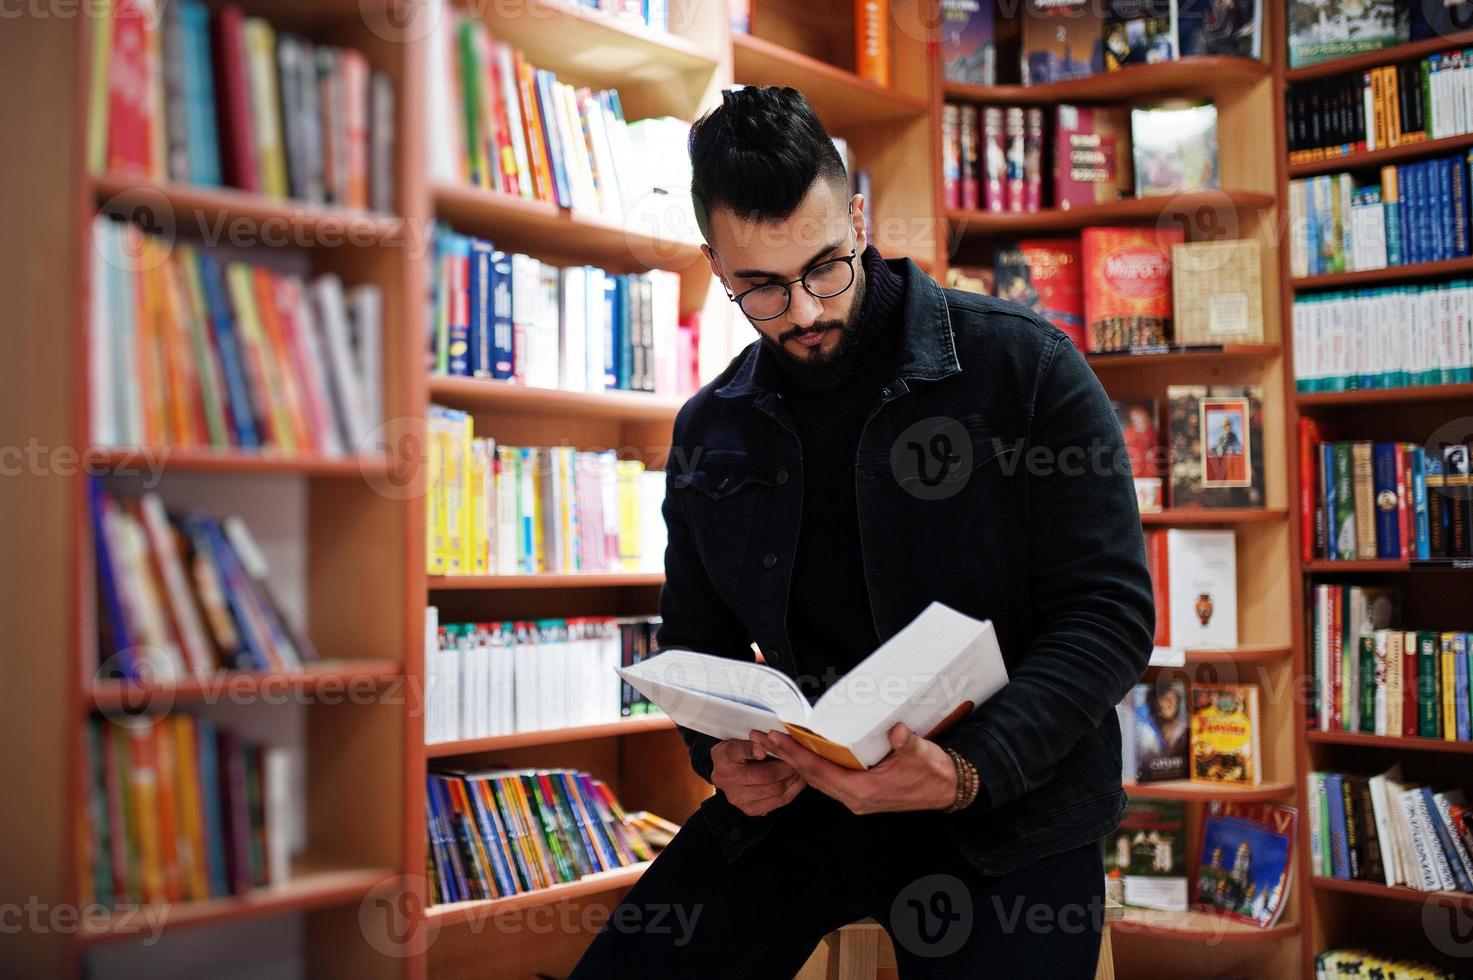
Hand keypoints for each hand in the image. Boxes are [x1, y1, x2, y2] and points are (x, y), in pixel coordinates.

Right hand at [710, 738, 806, 816]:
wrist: (724, 772)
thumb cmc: (735, 753)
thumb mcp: (736, 741)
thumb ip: (749, 744)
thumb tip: (761, 749)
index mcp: (725, 759)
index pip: (741, 753)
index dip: (760, 752)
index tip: (774, 750)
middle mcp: (728, 782)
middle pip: (767, 776)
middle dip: (789, 767)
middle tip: (801, 759)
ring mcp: (739, 799)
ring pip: (776, 791)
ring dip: (794, 780)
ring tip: (802, 769)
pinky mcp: (750, 810)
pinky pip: (778, 803)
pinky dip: (792, 791)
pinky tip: (797, 782)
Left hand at [749, 724, 957, 814]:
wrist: (949, 789)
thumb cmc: (934, 773)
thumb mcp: (921, 754)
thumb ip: (906, 743)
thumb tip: (896, 732)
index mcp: (863, 792)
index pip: (820, 772)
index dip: (797, 755)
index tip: (778, 739)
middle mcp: (855, 799)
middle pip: (812, 777)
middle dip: (788, 757)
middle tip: (768, 736)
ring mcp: (857, 798)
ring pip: (818, 780)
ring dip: (798, 761)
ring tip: (779, 742)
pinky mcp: (861, 793)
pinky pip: (830, 780)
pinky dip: (814, 766)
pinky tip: (806, 753)